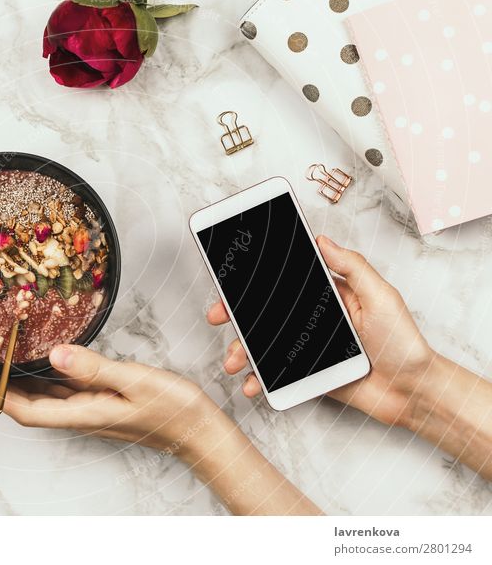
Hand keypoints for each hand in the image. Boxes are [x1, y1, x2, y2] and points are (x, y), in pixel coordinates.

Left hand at [0, 345, 222, 459]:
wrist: (200, 431)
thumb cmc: (173, 409)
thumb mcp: (135, 382)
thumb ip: (95, 369)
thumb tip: (56, 354)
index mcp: (85, 413)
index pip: (28, 410)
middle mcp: (83, 414)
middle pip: (31, 405)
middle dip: (1, 387)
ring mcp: (93, 408)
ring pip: (48, 396)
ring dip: (22, 380)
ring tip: (4, 356)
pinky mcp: (103, 401)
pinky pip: (67, 389)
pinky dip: (50, 375)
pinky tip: (49, 357)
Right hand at [208, 235, 435, 427]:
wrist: (412, 391)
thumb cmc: (404, 343)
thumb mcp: (382, 296)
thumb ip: (352, 268)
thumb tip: (323, 240)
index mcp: (328, 296)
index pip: (285, 283)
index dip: (255, 282)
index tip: (232, 281)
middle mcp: (313, 321)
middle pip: (265, 314)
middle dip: (235, 315)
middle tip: (217, 316)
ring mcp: (307, 348)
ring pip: (263, 345)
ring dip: (242, 351)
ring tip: (233, 361)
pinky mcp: (307, 375)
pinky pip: (276, 376)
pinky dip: (259, 380)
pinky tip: (252, 384)